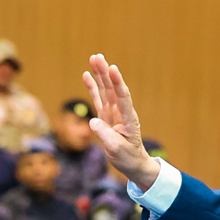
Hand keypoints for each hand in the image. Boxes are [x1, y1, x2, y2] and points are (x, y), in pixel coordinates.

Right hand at [82, 55, 159, 189]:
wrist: (132, 162)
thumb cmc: (127, 157)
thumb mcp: (117, 149)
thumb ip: (105, 135)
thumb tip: (93, 121)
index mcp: (128, 118)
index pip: (123, 97)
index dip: (118, 83)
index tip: (113, 68)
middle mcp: (121, 111)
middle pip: (112, 88)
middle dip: (105, 72)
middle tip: (97, 57)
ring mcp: (113, 112)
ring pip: (105, 90)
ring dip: (99, 74)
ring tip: (94, 59)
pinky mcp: (105, 116)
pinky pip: (98, 98)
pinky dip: (93, 87)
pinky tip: (87, 75)